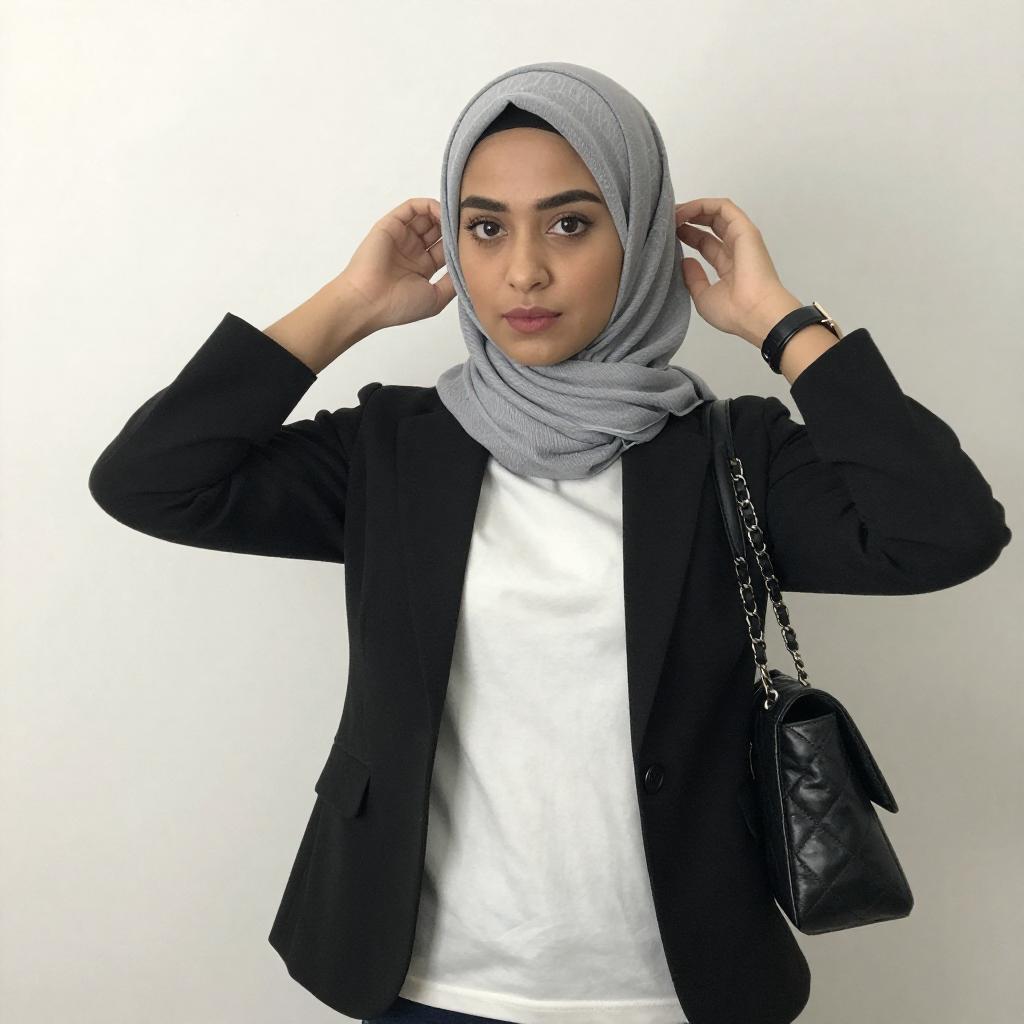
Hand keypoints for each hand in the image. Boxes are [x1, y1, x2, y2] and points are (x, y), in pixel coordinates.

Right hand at [340, 197, 455, 331]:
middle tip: (468, 225)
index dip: (459, 243)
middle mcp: (413, 250)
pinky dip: (429, 206)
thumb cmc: (399, 305)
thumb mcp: (435, 298)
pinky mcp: (391, 225)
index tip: (475, 241)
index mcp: (423, 268)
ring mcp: (402, 237)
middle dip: (453, 227)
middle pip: (438, 230)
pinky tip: (442, 212)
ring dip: (443, 214)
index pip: (446, 248)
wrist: (368, 302)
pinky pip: (412, 208)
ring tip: (457, 217)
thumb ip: (452, 282)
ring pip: (427, 217)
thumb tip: (468, 267)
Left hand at [675, 197, 798, 346]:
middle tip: (666, 219)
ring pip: (716, 213)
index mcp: (729, 266)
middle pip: (710, 225)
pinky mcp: (744, 229)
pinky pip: (722, 207)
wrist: (754, 313)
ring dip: (693, 209)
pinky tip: (683, 211)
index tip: (667, 234)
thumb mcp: (703, 297)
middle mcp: (736, 249)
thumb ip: (694, 279)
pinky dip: (702, 205)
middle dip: (687, 219)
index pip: (705, 243)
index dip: (687, 235)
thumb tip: (686, 261)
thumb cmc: (733, 312)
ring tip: (671, 213)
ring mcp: (742, 237)